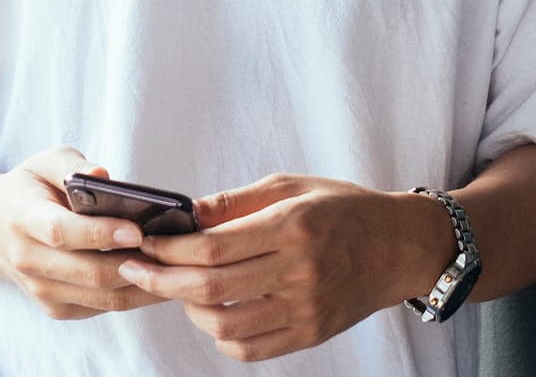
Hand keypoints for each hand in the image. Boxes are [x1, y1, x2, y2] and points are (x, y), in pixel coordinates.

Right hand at [0, 145, 166, 320]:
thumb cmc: (28, 189)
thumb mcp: (43, 162)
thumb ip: (73, 164)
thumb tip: (104, 176)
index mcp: (23, 219)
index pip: (62, 232)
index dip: (100, 234)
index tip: (137, 229)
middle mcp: (29, 260)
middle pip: (89, 272)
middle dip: (136, 264)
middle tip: (174, 251)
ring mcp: (41, 290)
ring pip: (102, 297)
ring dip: (144, 285)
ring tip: (178, 266)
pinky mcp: (55, 307)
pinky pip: (102, 306)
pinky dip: (134, 295)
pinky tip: (160, 277)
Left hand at [116, 172, 426, 361]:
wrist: (399, 245)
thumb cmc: (343, 207)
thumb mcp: (291, 186)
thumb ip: (235, 202)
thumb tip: (183, 214)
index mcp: (292, 226)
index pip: (214, 248)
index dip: (169, 249)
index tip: (144, 243)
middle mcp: (300, 271)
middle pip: (211, 288)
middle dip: (161, 280)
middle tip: (136, 270)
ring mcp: (306, 309)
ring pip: (226, 326)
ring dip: (189, 310)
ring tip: (179, 290)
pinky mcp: (311, 334)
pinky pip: (251, 350)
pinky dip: (221, 338)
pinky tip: (213, 314)